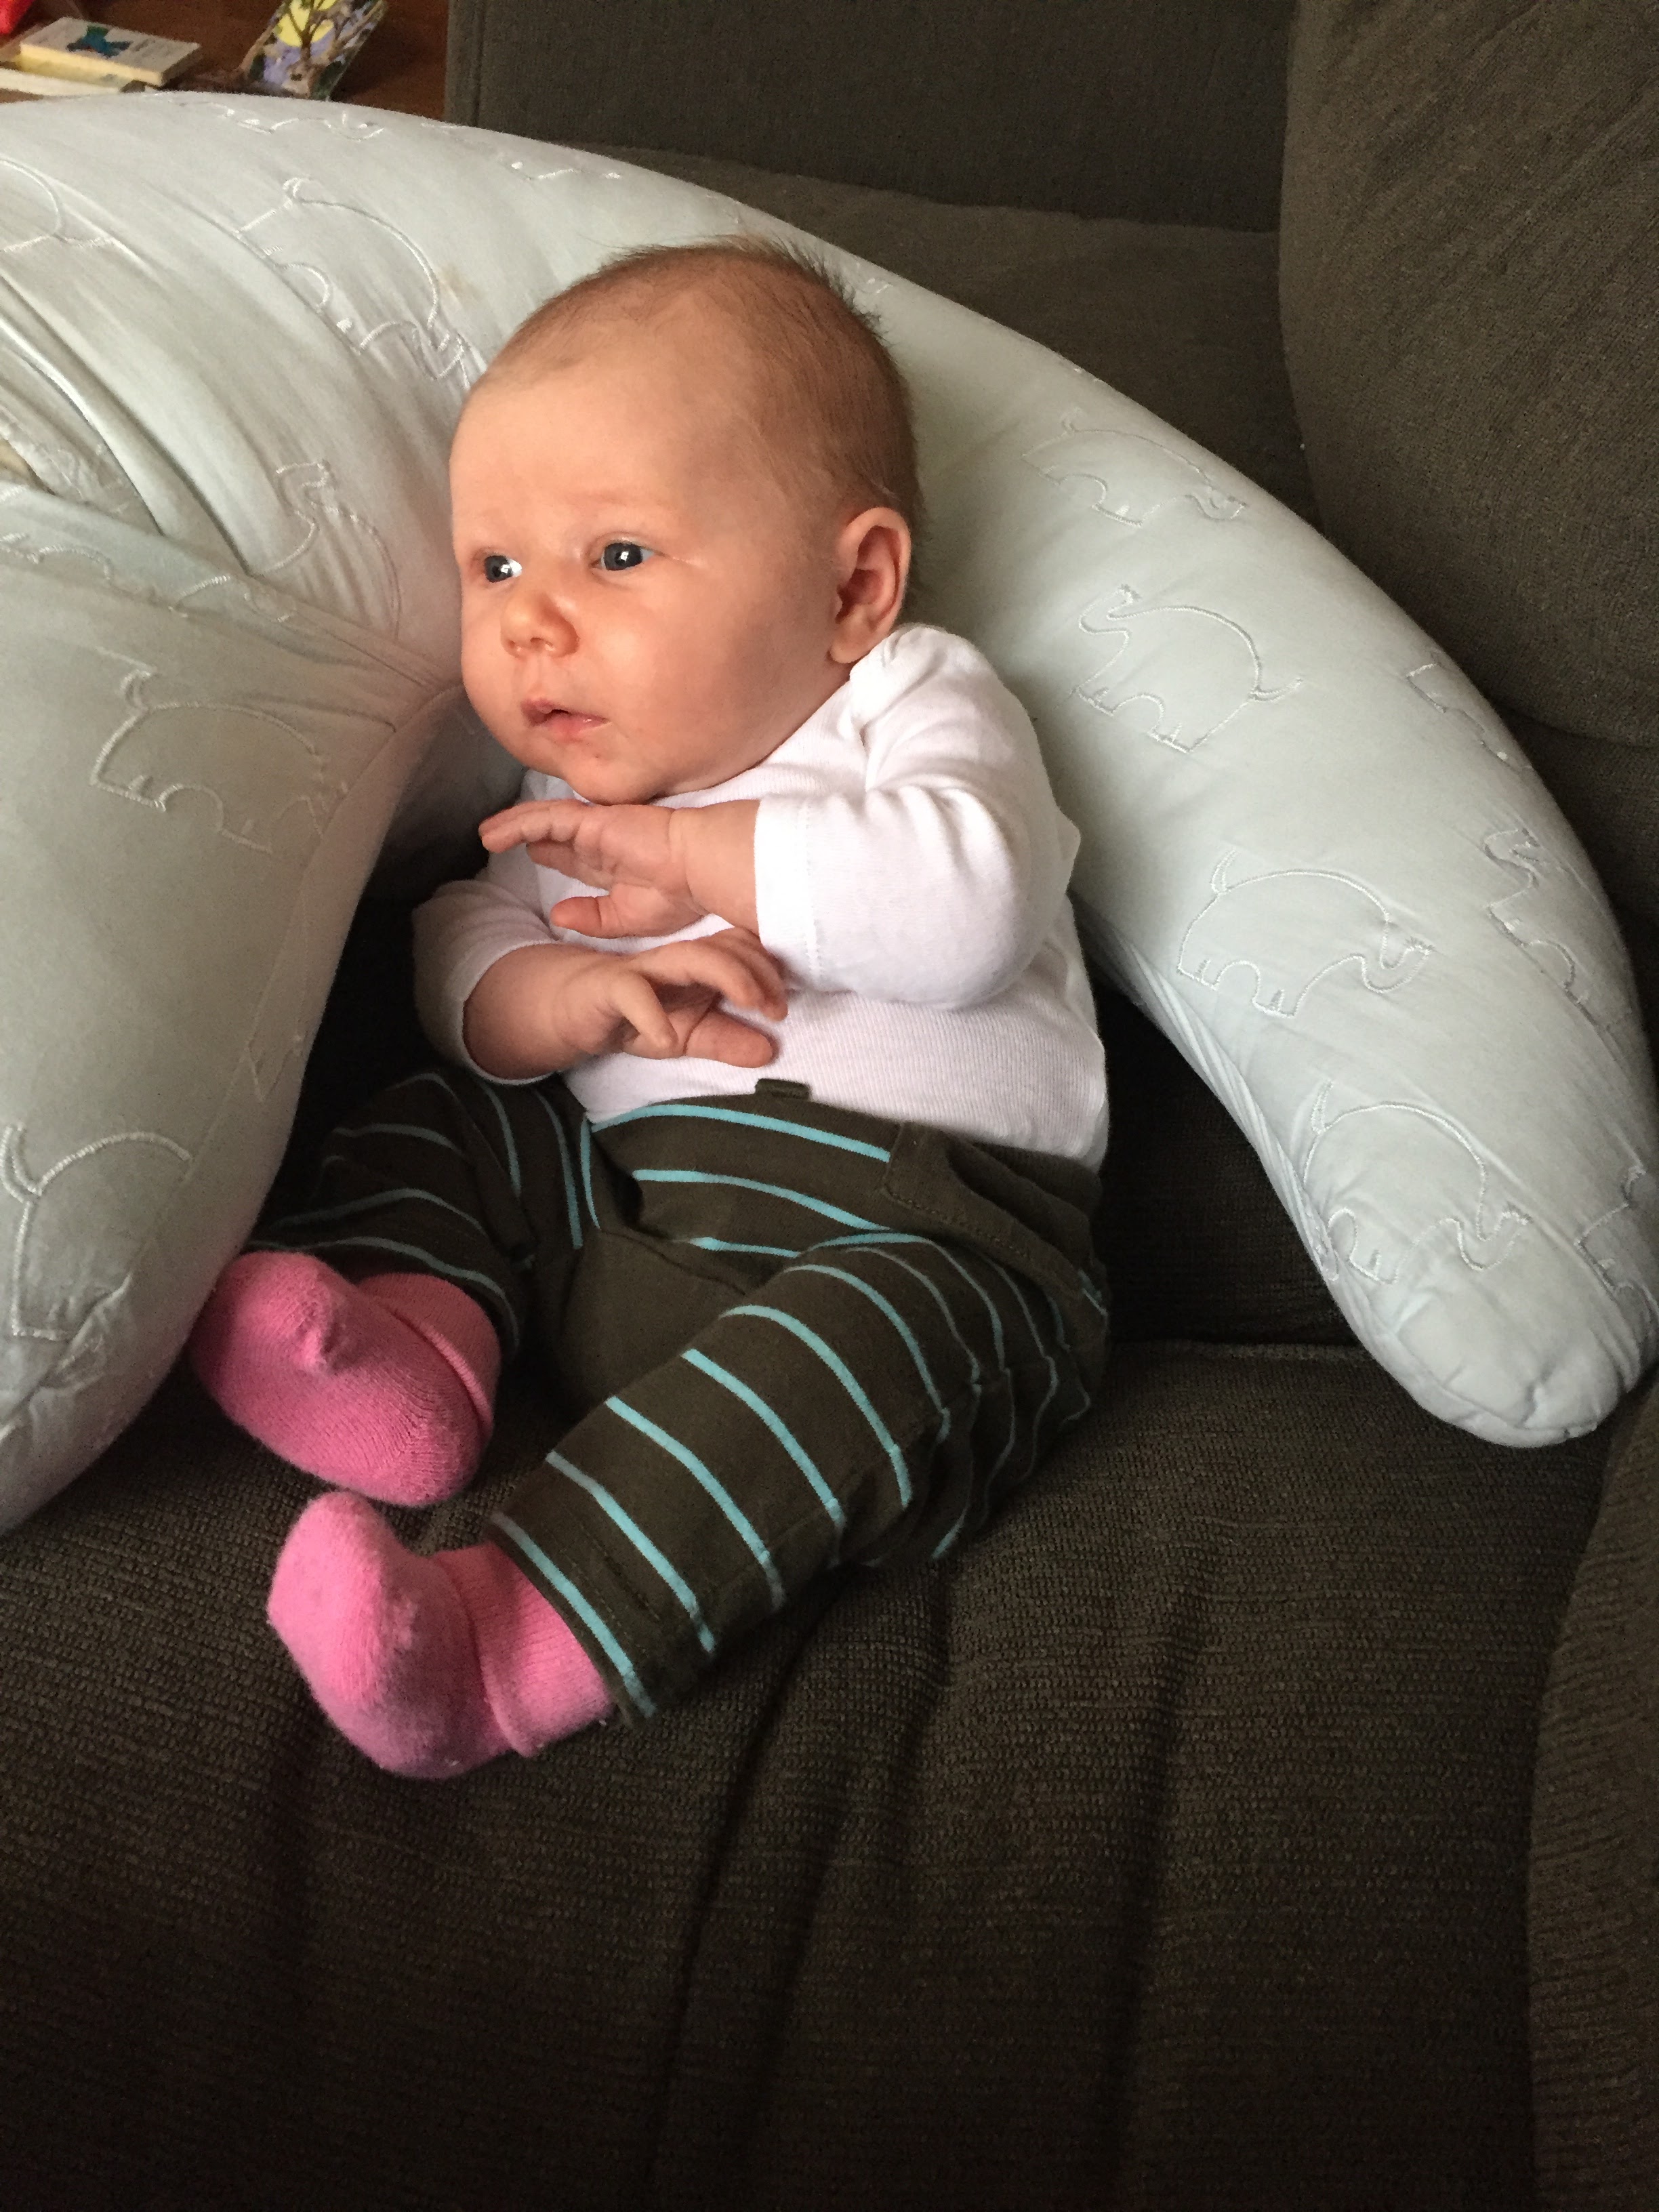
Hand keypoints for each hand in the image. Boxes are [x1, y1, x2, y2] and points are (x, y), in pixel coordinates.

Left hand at [480, 797, 701, 937]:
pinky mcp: (592, 819)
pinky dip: (518, 823)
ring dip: (514, 827)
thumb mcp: (627, 919)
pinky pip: (546, 818)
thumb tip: (557, 916)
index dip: (554, 855)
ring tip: (486, 835)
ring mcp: (598, 827)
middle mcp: (604, 842)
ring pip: (546, 822)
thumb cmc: (679, 896)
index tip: (535, 855)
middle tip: (501, 839)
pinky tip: (495, 833)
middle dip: (531, 837)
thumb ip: (593, 918)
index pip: (578, 858)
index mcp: (617, 865)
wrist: (700, 870)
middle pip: (557, 836)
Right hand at [559, 929, 787, 1067]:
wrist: (574, 1011)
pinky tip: (668, 1041)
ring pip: (689, 958)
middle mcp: (677, 960)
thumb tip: (771, 1052)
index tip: (781, 1009)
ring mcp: (644, 968)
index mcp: (700, 966)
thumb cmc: (636, 1015)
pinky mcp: (609, 986)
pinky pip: (632, 992)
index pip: (742, 952)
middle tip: (776, 1009)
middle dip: (757, 973)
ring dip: (725, 976)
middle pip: (724, 948)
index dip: (768, 974)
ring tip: (749, 1004)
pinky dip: (652, 1016)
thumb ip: (727, 1040)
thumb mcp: (688, 1035)